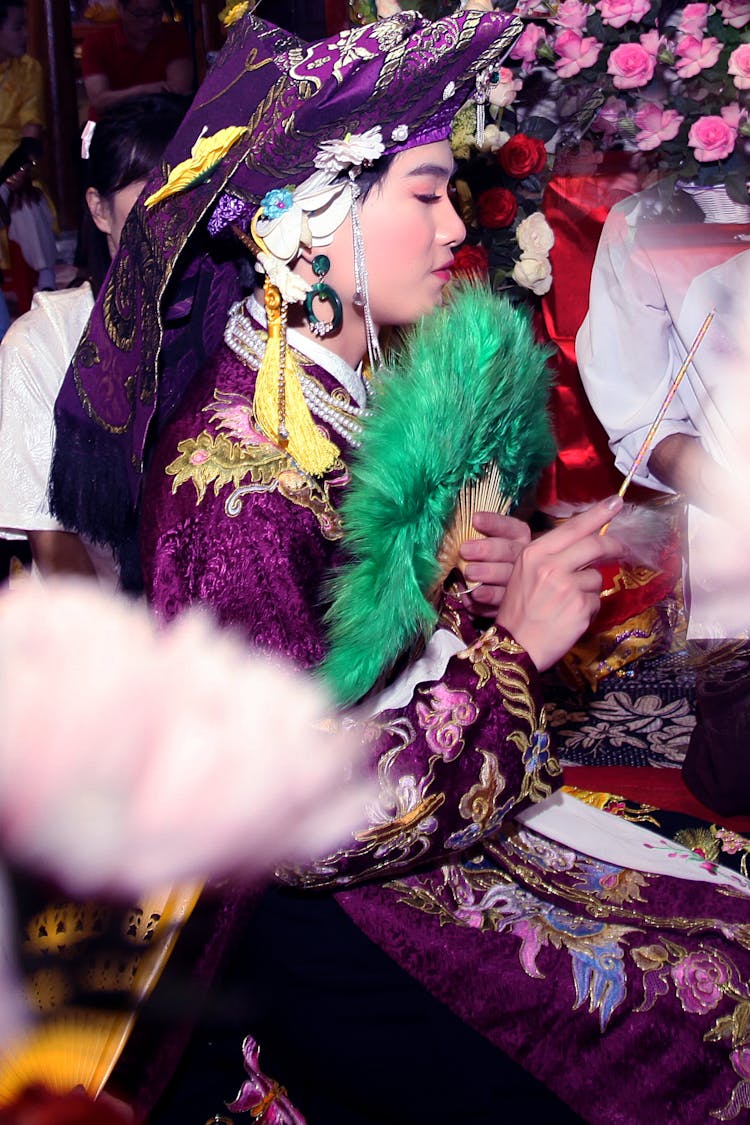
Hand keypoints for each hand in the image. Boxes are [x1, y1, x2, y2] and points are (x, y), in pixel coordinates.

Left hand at [460, 511, 529, 614]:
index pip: (509, 527)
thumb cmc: (480, 560)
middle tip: (465, 550)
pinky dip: (488, 597)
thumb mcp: (479, 544)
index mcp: (517, 538)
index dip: (493, 522)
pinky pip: (503, 600)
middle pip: (509, 551)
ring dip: (488, 573)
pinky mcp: (513, 602)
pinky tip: (476, 595)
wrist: (489, 595)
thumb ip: (473, 538)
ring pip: (508, 576)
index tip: (475, 519)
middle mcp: (522, 558)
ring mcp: (520, 581)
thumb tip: (457, 536)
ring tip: (469, 572)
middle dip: (487, 549)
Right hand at [495, 496, 624, 671]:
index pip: (573, 527)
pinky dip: (587, 609)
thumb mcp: (525, 573)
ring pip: (596, 578)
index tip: (616, 502)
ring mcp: (567, 587)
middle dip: (614, 546)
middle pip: (595, 545)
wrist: (514, 646)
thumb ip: (552, 556)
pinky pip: (595, 601)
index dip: (598, 514)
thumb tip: (587, 543)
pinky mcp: (580, 607)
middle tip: (622, 548)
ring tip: (568, 603)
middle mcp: (551, 565)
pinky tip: (570, 617)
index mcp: (535, 553)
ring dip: (589, 589)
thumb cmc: (519, 609)